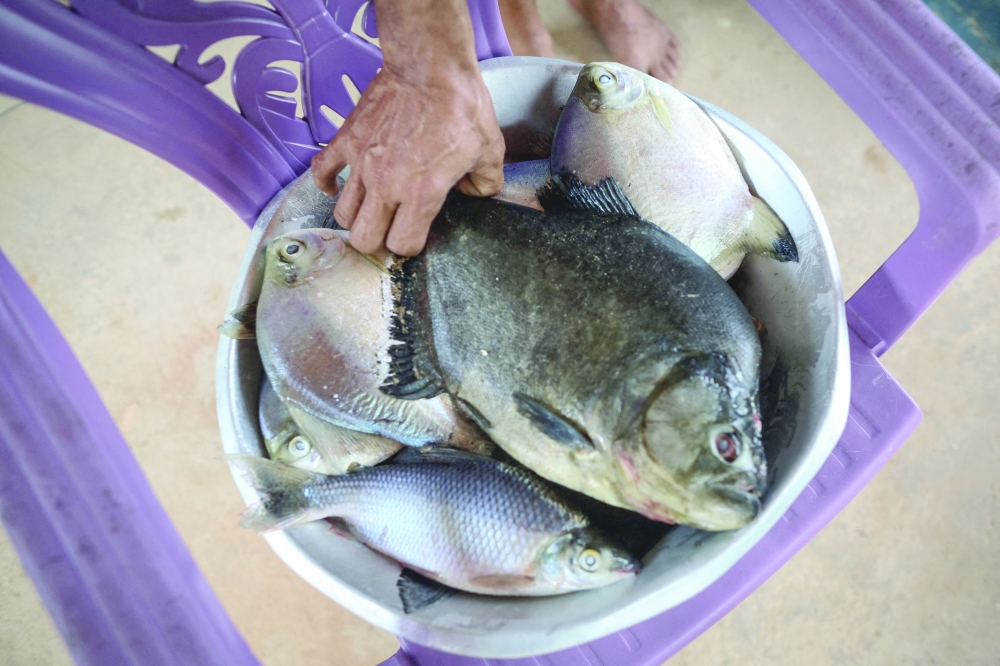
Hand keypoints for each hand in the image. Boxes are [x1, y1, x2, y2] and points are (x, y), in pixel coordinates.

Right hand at [312, 63, 504, 255]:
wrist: (429, 65)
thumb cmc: (461, 105)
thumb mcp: (489, 149)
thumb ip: (486, 183)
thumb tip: (476, 194)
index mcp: (422, 192)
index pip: (402, 244)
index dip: (410, 245)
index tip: (415, 235)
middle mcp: (386, 184)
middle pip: (364, 239)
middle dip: (378, 241)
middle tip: (388, 229)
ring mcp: (361, 163)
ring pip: (343, 214)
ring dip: (357, 216)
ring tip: (371, 208)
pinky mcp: (346, 140)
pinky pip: (321, 172)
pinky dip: (326, 184)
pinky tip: (339, 186)